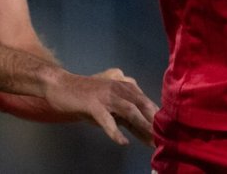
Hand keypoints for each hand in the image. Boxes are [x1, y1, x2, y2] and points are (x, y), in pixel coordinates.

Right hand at [40, 67, 157, 145]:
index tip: (166, 130)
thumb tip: (142, 129)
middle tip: (164, 136)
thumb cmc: (85, 95)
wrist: (60, 85)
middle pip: (141, 104)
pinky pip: (107, 119)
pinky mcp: (93, 103)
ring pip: (129, 110)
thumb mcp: (108, 102)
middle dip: (154, 121)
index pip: (144, 101)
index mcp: (124, 84)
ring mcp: (106, 94)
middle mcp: (118, 86)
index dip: (155, 116)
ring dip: (141, 125)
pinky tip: (122, 142)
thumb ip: (125, 112)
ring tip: (151, 139)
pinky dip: (115, 132)